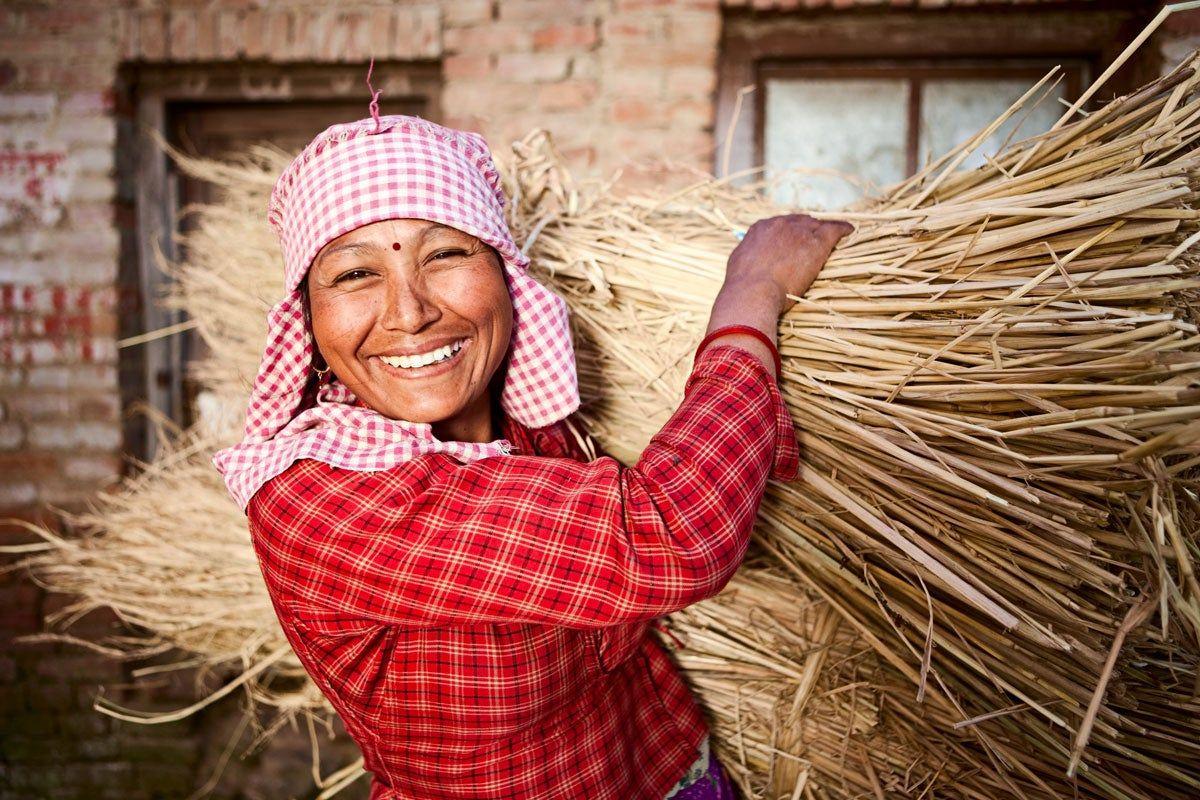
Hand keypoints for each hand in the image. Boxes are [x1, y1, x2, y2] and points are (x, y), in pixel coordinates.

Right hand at [724, 214, 852, 311]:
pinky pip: (834, 229)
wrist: (753, 292)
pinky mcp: (817, 242)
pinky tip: (849, 231)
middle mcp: (781, 224)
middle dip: (807, 229)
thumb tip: (750, 258)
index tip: (793, 240)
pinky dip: (843, 229)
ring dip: (824, 230)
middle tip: (813, 240)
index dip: (789, 232)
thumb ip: (749, 254)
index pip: (780, 224)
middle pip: (800, 221)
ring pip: (817, 225)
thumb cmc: (743, 286)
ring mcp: (800, 232)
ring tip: (834, 235)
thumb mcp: (739, 263)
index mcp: (761, 228)